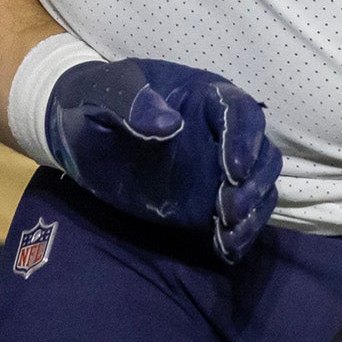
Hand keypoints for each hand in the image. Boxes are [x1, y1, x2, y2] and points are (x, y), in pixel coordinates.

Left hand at [43, 56, 280, 259]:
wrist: (79, 132)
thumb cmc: (95, 99)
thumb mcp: (104, 92)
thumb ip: (132, 102)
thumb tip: (171, 125)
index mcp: (203, 97)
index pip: (241, 113)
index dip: (244, 140)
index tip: (233, 171)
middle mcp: (220, 133)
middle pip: (262, 154)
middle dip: (254, 183)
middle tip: (229, 210)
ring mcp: (216, 170)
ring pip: (259, 187)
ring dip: (253, 211)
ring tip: (228, 233)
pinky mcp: (206, 203)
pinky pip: (238, 219)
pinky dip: (239, 235)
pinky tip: (226, 249)